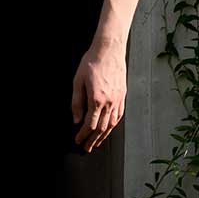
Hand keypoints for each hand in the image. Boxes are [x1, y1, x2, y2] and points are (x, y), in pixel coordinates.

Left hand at [72, 38, 125, 152]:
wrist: (109, 50)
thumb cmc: (92, 62)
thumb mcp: (78, 81)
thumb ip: (76, 102)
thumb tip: (76, 120)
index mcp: (97, 99)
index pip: (89, 124)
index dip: (83, 135)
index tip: (77, 140)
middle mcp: (109, 102)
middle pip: (101, 128)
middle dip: (92, 140)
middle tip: (86, 148)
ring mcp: (118, 99)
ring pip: (111, 124)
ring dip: (103, 136)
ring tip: (97, 143)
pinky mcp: (122, 95)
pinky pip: (119, 115)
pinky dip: (113, 125)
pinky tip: (109, 129)